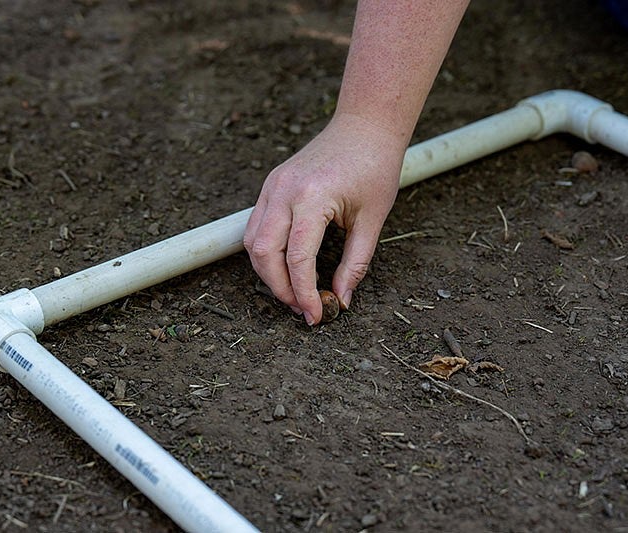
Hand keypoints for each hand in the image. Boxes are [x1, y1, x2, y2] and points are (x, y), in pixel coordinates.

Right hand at [244, 112, 403, 324]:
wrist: (364, 125)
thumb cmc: (375, 166)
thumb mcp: (373, 219)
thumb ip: (355, 263)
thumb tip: (342, 298)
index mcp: (312, 198)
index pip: (298, 258)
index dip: (304, 292)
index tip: (316, 314)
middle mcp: (284, 191)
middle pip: (264, 253)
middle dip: (280, 288)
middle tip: (302, 308)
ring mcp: (273, 186)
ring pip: (253, 242)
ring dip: (268, 272)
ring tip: (292, 291)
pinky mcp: (271, 185)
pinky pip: (256, 226)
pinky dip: (265, 252)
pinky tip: (285, 266)